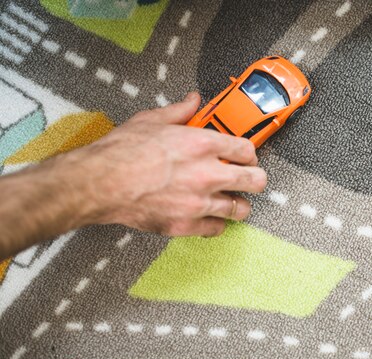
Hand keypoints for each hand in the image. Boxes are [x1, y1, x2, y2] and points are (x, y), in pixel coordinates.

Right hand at [68, 92, 266, 236]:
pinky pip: (217, 228)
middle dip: (255, 180)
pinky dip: (215, 223)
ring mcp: (199, 202)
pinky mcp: (187, 224)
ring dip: (237, 204)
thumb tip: (193, 101)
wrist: (99, 182)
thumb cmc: (121, 151)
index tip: (245, 157)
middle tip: (249, 180)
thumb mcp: (152, 120)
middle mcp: (208, 173)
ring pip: (240, 209)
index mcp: (202, 144)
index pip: (247, 149)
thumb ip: (180, 111)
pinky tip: (208, 216)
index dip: (249, 154)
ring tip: (230, 200)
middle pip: (255, 181)